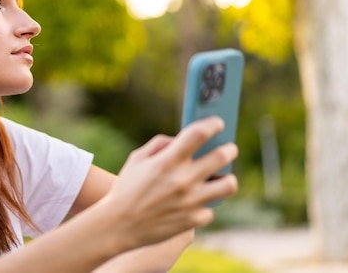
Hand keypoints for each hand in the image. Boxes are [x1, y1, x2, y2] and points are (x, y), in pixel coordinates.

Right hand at [103, 116, 237, 248]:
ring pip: (229, 185)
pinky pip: (210, 208)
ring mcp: (190, 201)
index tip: (218, 123)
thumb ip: (160, 144)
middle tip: (228, 149)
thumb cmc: (126, 188)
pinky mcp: (193, 221)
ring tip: (221, 176)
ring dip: (227, 177)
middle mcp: (183, 179)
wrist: (118, 225)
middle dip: (229, 149)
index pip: (199, 134)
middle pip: (222, 156)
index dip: (213, 124)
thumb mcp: (136, 159)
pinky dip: (203, 204)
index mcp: (167, 161)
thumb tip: (181, 140)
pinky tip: (195, 202)